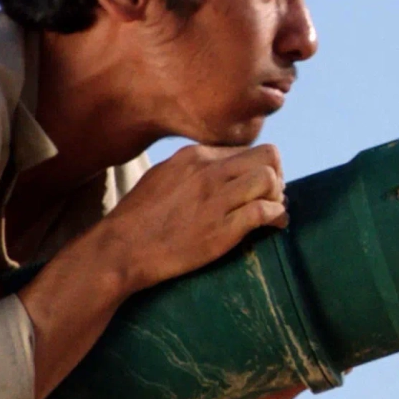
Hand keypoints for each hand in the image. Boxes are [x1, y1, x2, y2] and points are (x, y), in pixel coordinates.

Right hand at [90, 143, 288, 293]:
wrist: (120, 249)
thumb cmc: (138, 217)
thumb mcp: (163, 176)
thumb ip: (192, 168)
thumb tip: (219, 167)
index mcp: (195, 156)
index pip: (247, 148)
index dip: (259, 167)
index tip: (257, 186)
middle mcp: (208, 172)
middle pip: (268, 155)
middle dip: (277, 175)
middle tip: (270, 197)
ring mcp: (215, 199)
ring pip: (270, 179)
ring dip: (278, 197)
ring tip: (272, 212)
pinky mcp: (222, 228)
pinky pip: (265, 211)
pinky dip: (276, 217)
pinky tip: (273, 226)